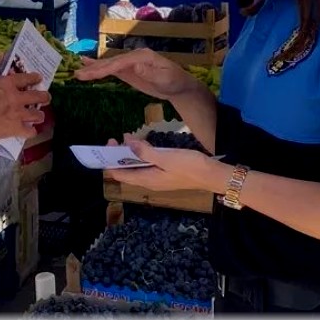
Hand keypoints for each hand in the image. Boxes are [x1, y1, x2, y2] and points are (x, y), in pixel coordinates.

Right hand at [0, 72, 49, 142]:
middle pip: (38, 96)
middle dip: (44, 96)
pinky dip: (31, 132)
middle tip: (46, 97)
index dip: (34, 78)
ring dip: (39, 115)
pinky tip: (29, 131)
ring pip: (38, 114)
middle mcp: (16, 97)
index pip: (26, 78)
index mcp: (7, 84)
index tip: (38, 78)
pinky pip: (30, 132)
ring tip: (39, 116)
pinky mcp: (16, 129)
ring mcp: (18, 114)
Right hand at [74, 49, 203, 100]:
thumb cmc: (175, 82)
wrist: (179, 86)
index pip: (120, 63)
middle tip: (78, 74)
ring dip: (93, 69)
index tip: (92, 74)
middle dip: (94, 68)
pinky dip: (99, 69)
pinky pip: (112, 70)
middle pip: (111, 63)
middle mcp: (133, 57)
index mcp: (141, 56)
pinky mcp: (129, 72)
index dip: (106, 68)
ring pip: (109, 66)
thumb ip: (151, 73)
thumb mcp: (166, 78)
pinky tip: (89, 68)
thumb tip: (137, 67)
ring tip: (77, 71)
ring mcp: (130, 64)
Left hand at [105, 136, 227, 193]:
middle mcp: (149, 181)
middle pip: (127, 171)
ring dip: (130, 154)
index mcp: (147, 179)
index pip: (120, 174)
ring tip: (127, 138)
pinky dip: (141, 155)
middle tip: (116, 139)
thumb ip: (146, 152)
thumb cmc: (189, 166)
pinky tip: (144, 145)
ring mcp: (157, 178)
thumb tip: (128, 144)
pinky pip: (147, 165)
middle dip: (118, 156)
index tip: (107, 146)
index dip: (109, 162)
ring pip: (137, 167)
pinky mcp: (165, 174)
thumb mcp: (166, 157)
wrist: (211, 175)